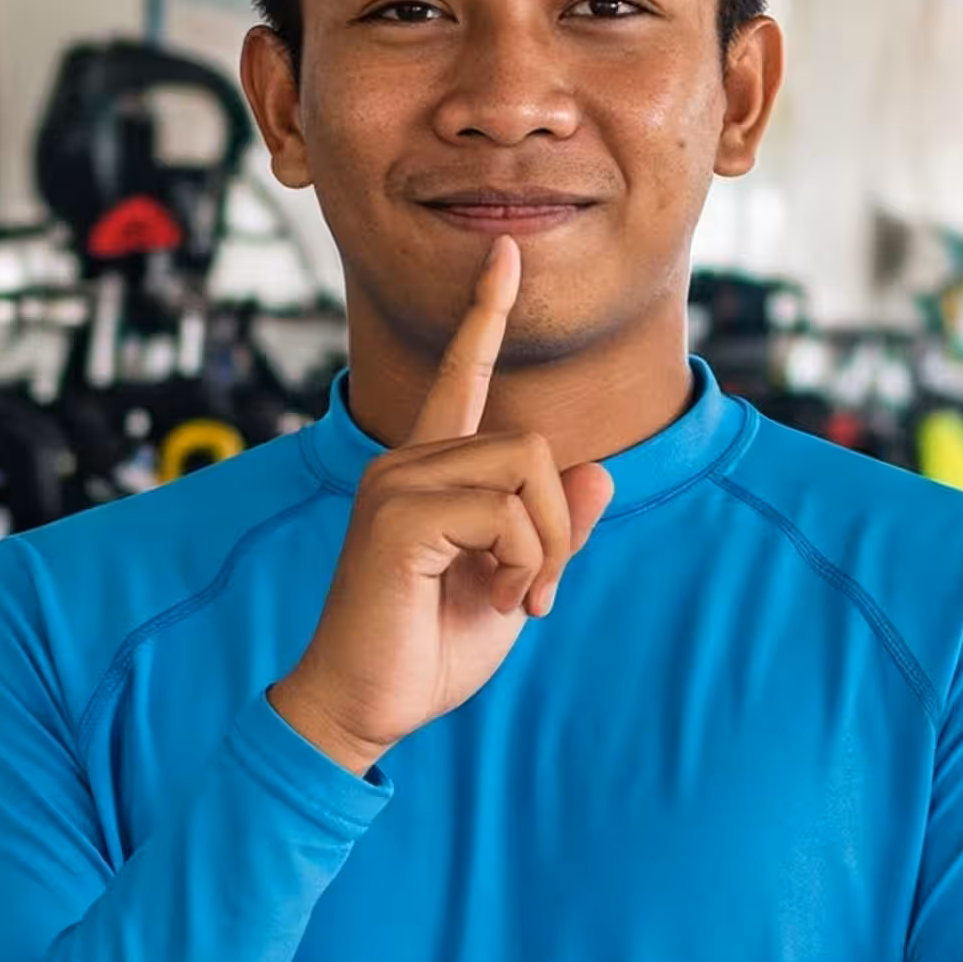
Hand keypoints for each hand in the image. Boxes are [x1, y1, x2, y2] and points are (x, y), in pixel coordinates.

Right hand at [270, 237, 615, 773]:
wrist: (364, 707)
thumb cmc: (427, 649)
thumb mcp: (512, 584)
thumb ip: (554, 530)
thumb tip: (599, 473)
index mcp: (429, 471)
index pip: (461, 375)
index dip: (485, 314)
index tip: (505, 253)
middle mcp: (406, 462)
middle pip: (531, 445)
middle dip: (561, 527)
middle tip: (539, 592)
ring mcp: (396, 483)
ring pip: (526, 469)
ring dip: (546, 546)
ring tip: (516, 599)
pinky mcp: (397, 516)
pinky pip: (504, 512)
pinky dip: (523, 562)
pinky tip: (496, 599)